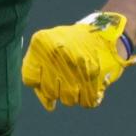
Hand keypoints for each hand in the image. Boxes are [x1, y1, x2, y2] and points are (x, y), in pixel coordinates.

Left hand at [21, 12, 135, 110]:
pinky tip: (89, 85)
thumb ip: (38, 67)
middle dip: (55, 91)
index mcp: (43, 45)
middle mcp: (58, 55)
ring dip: (72, 95)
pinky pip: (86, 102)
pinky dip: (87, 97)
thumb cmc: (72, 42)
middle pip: (49, 92)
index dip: (37, 84)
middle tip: (64, 80)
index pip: (30, 78)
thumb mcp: (49, 43)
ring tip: (77, 80)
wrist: (105, 34)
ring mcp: (78, 68)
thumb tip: (43, 99)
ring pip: (68, 100)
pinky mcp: (96, 79)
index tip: (44, 81)